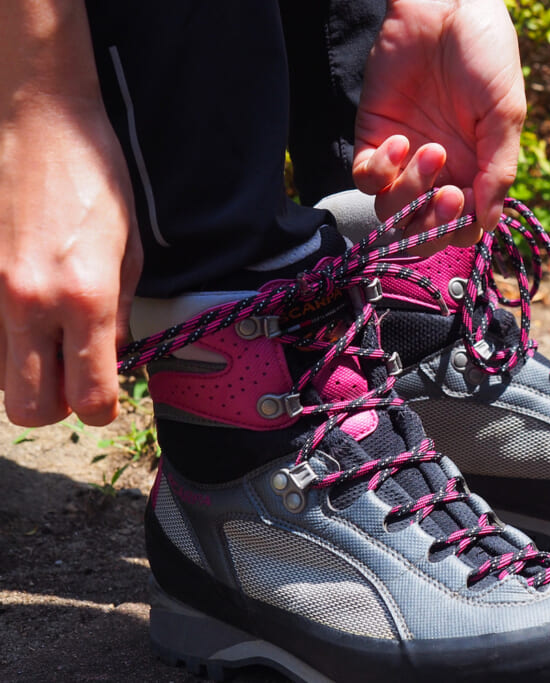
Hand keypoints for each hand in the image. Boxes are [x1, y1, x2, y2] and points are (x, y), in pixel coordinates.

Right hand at [1, 1, 140, 426]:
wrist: (39, 122)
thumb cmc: (93, 178)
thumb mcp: (128, 250)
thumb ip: (117, 312)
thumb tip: (111, 354)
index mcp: (86, 298)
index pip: (89, 397)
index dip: (102, 407)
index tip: (106, 395)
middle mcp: (31, 302)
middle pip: (31, 408)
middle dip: (56, 404)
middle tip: (71, 374)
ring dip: (24, 372)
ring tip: (44, 338)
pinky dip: (1, 339)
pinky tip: (18, 312)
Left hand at [353, 0, 525, 239]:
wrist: (448, 6)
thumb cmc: (486, 55)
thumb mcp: (505, 114)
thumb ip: (498, 170)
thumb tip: (489, 224)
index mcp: (476, 171)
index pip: (463, 227)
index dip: (462, 227)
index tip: (470, 198)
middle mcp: (439, 172)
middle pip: (423, 230)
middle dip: (433, 225)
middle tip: (449, 194)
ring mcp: (404, 158)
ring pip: (392, 213)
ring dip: (410, 195)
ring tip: (430, 150)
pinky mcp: (373, 136)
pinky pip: (366, 179)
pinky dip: (380, 172)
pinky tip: (399, 142)